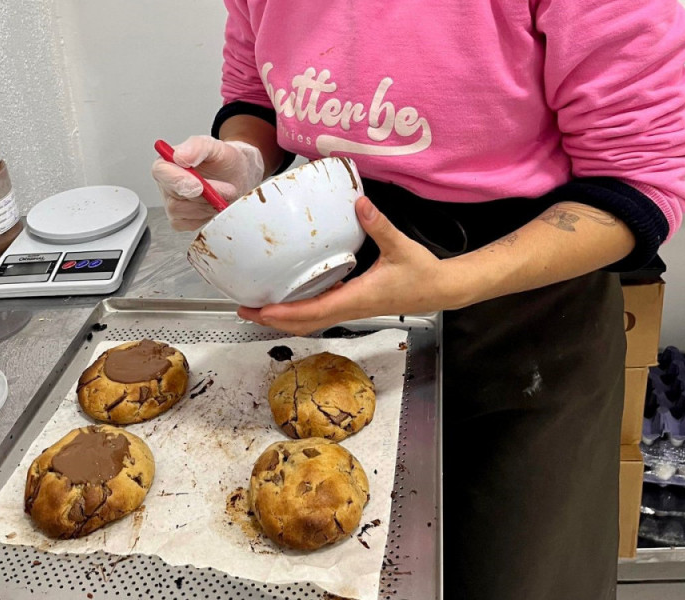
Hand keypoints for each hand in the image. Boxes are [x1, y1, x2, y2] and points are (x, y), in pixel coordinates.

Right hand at [151, 135, 263, 230]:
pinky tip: (214, 205)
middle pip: (174, 198)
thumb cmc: (223, 161)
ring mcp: (172, 204)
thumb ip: (197, 147)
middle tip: (226, 188)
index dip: (178, 180)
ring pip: (184, 212)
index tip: (199, 185)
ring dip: (208, 205)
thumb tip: (180, 156)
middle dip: (204, 196)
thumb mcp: (215, 147)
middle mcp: (166, 184)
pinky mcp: (181, 220)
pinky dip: (207, 215)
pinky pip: (190, 223)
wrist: (236, 177)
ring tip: (223, 194)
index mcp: (168, 162)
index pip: (161, 172)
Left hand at [238, 197, 467, 335]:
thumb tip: (359, 203)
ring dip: (282, 318)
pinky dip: (299, 310)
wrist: (440, 291)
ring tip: (257, 308)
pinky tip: (288, 298)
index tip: (261, 310)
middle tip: (244, 310)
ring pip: (310, 321)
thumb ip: (379, 225)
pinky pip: (320, 312)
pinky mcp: (353, 304)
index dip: (285, 313)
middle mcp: (349, 308)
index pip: (314, 311)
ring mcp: (350, 308)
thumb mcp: (401, 247)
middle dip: (272, 320)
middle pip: (303, 323)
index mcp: (357, 298)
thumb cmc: (423, 274)